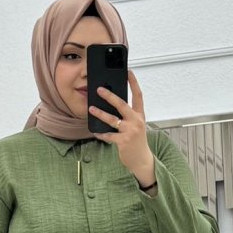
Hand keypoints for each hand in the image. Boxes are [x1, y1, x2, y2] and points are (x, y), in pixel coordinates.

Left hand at [89, 70, 154, 185]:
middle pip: (122, 104)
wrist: (141, 160)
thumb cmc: (137, 141)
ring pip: (112, 120)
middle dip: (110, 96)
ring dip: (100, 114)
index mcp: (139, 115)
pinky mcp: (123, 141)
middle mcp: (136, 121)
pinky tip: (95, 132)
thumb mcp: (136, 125)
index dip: (133, 83)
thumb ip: (127, 115)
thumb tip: (112, 105)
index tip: (128, 72)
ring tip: (91, 109)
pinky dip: (101, 134)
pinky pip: (108, 135)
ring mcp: (130, 131)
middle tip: (99, 90)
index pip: (138, 95)